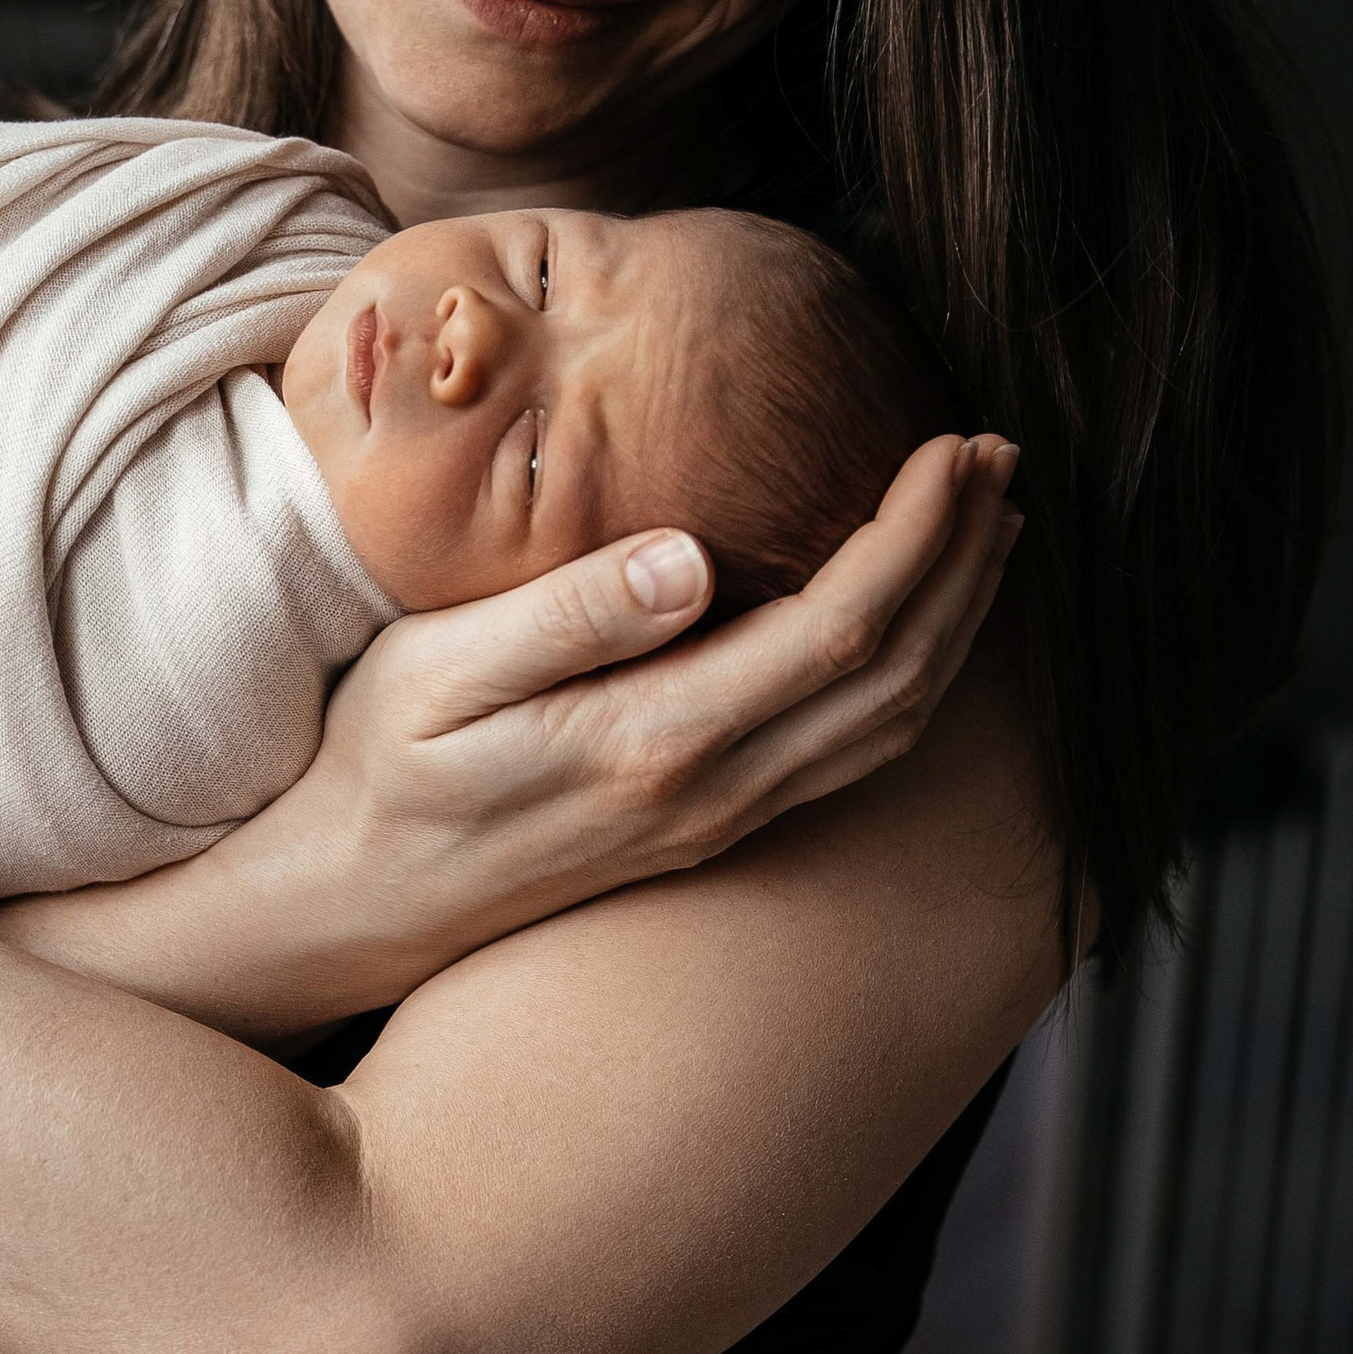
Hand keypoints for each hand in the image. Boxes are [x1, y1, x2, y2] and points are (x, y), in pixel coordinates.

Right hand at [275, 433, 1020, 981]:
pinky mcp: (711, 826)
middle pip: (898, 680)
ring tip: (987, 529)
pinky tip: (913, 624)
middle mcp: (715, 793)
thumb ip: (569, 616)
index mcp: (659, 740)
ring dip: (956, 622)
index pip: (841, 629)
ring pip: (891, 726)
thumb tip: (691, 560)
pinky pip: (853, 750)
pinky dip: (914, 676)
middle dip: (966, 564)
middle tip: (1001, 460)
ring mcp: (721, 820)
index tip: (955, 448)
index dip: (916, 536)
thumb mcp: (438, 672)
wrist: (350, 905)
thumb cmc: (381, 768)